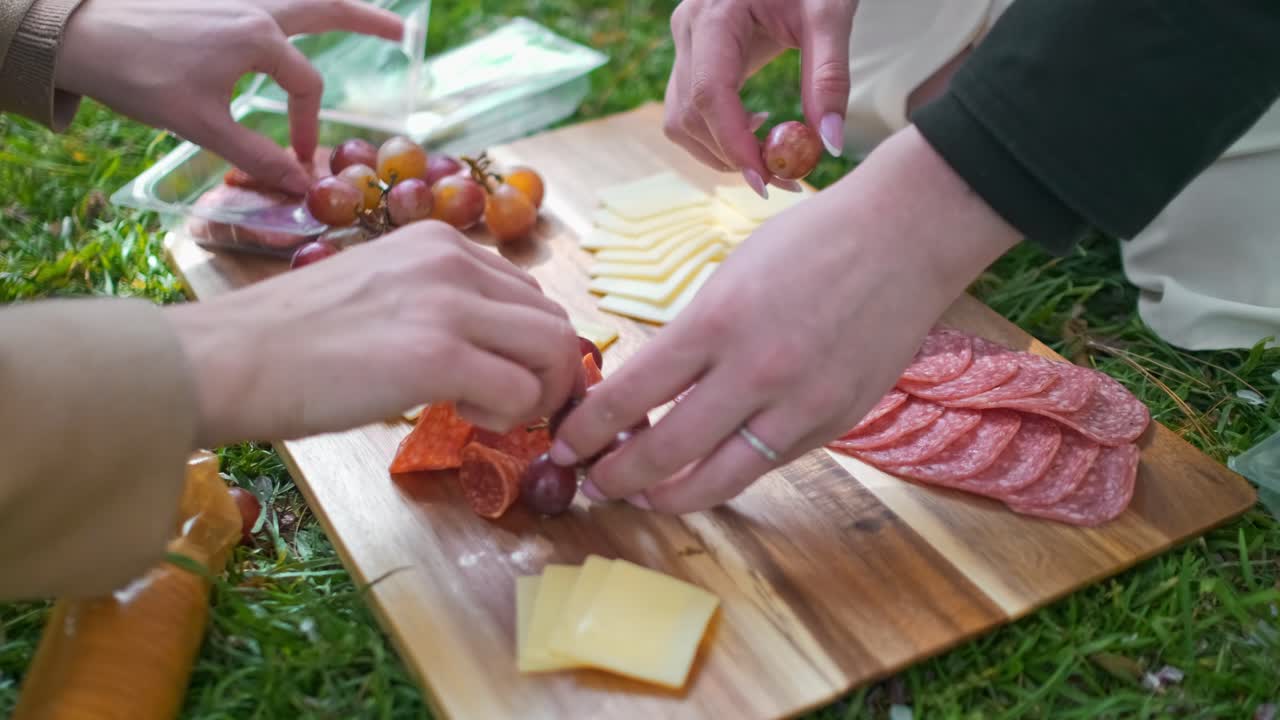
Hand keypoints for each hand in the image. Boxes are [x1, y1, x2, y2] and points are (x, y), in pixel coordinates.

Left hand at [55, 0, 402, 194]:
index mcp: (259, 37)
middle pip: (326, 8)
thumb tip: (300, 184)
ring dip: (331, 6)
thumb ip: (257, 156)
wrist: (76, 34)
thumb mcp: (201, 126)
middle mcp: (254, 8)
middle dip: (367, 20)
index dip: (309, 129)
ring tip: (362, 16)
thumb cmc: (139, 77)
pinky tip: (292, 22)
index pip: (307, 88)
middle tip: (403, 31)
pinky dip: (292, 8)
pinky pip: (268, 0)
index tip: (300, 164)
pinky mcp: (210, 1)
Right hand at [166, 222, 581, 447]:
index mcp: (437, 242)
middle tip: (510, 407)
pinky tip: (463, 417)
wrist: (226, 359)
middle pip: (554, 321)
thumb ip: (435, 304)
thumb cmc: (287, 340)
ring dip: (536, 396)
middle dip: (548, 374)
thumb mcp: (377, 293)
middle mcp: (452, 261)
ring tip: (485, 412)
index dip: (530, 346)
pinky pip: (522, 393)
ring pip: (554, 352)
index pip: (528, 293)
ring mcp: (448, 305)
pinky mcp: (438, 356)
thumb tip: (482, 348)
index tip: (504, 377)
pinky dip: (509, 417)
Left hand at [551, 126, 1021, 512]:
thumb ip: (691, 337)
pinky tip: (705, 471)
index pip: (630, 396)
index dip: (588, 431)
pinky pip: (765, 464)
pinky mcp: (833, 424)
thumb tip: (649, 389)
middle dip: (617, 477)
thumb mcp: (729, 275)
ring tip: (643, 496)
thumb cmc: (811, 241)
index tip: (565, 445)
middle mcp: (754, 372)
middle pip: (665, 452)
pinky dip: (727, 473)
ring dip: (668, 496)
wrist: (905, 237)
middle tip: (593, 484)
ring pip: (717, 481)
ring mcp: (799, 406)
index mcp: (715, 322)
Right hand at [664, 0, 855, 195]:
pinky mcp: (693, 54)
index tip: (766, 181)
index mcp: (714, 14)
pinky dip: (718, 134)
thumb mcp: (830, 14)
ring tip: (773, 159)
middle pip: (687, 116)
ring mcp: (685, 42)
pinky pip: (689, 109)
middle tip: (785, 179)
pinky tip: (756, 129)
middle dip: (731, 157)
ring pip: (680, 121)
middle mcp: (688, 29)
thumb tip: (827, 144)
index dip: (732, 144)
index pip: (709, 94)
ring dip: (721, 152)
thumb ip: (830, 77)